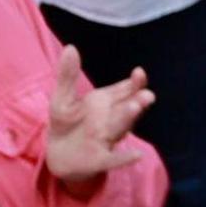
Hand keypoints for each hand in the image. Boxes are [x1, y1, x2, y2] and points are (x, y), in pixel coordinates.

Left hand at [41, 45, 154, 183]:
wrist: (59, 155)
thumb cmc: (66, 122)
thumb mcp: (62, 98)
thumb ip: (67, 75)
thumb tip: (70, 47)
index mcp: (105, 101)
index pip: (123, 90)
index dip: (133, 83)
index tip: (139, 73)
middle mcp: (111, 118)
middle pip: (125, 108)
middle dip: (136, 100)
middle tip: (146, 94)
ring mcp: (107, 139)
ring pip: (119, 128)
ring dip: (128, 118)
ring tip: (136, 107)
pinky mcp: (99, 159)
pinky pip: (113, 159)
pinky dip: (124, 157)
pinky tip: (136, 154)